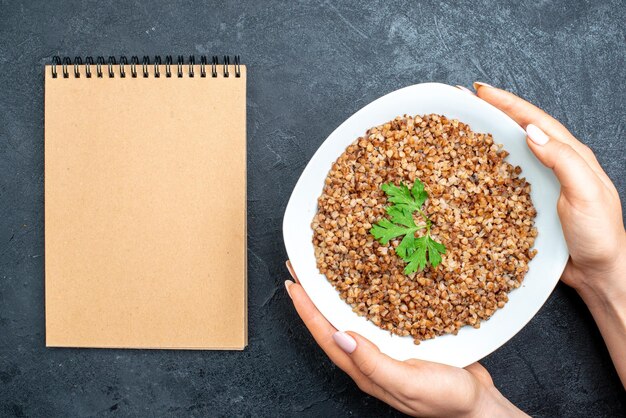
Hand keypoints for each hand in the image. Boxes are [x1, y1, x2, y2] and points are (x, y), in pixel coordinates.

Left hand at [284, 261, 525, 416]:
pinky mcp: (403, 339)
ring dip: (335, 294)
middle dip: (314, 297)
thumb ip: (374, 363)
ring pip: (352, 317)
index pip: (326, 335)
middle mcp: (370, 358)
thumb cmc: (447, 399)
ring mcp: (385, 349)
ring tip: (324, 270)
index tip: (293, 283)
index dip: (307, 309)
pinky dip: (366, 296)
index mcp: (365, 370)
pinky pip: (376, 314)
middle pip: (332, 323)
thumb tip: (339, 337)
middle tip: (300, 269)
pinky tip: (367, 281)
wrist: (479, 405)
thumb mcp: (408, 383)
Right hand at [471, 82, 625, 300]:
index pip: (535, 120)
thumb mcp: (586, 193)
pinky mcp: (529, 202)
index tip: (482, 91)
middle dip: (494, 112)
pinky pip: (506, 178)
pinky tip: (472, 168)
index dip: (508, 103)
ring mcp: (541, 183)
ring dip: (488, 136)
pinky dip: (488, 167)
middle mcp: (554, 164)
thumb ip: (563, 160)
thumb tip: (531, 132)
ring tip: (464, 126)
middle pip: (521, 129)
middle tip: (467, 100)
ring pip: (511, 152)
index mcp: (571, 155)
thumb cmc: (599, 234)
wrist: (599, 272)